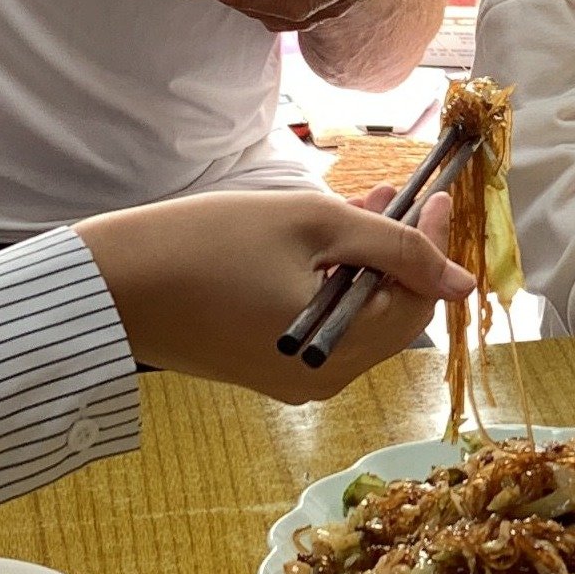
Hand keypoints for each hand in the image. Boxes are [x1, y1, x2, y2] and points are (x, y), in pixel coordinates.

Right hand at [77, 185, 472, 403]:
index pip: (418, 300)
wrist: (111, 285)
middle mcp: (324, 380)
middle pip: (392, 314)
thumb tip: (463, 280)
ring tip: (358, 205)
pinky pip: (323, 325)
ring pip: (357, 317)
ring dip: (367, 262)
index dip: (432, 245)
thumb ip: (396, 246)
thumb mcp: (313, 226)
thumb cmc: (208, 245)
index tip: (435, 193)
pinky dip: (333, 283)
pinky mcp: (264, 369)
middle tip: (393, 194)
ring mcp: (293, 380)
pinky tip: (323, 241)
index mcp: (342, 353)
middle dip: (399, 252)